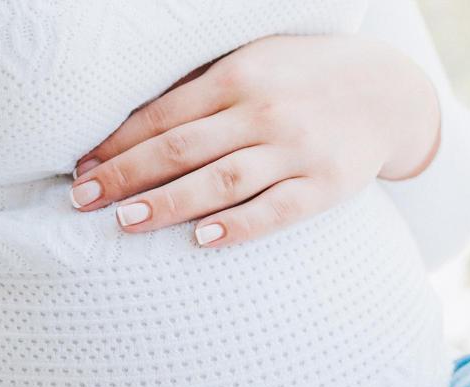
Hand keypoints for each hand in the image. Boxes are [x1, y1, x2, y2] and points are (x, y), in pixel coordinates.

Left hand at [68, 34, 441, 247]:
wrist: (390, 90)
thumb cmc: (300, 78)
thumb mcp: (252, 63)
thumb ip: (200, 91)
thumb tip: (128, 127)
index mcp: (237, 76)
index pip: (162, 116)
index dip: (117, 144)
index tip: (80, 170)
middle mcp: (263, 111)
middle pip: (180, 148)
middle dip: (125, 175)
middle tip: (83, 200)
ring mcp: (295, 149)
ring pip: (221, 180)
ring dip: (168, 202)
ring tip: (125, 220)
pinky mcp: (324, 185)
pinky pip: (276, 210)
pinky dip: (239, 226)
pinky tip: (202, 239)